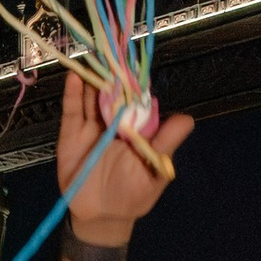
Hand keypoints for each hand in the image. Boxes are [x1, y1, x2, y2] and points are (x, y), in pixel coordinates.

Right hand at [56, 69, 191, 245]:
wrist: (102, 217)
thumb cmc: (133, 195)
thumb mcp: (154, 170)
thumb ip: (166, 143)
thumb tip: (188, 119)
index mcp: (136, 126)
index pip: (136, 97)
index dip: (135, 79)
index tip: (134, 58)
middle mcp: (114, 120)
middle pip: (112, 90)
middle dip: (111, 70)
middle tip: (110, 44)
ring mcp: (92, 126)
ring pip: (92, 95)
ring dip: (92, 75)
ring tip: (92, 52)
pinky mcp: (71, 135)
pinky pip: (73, 111)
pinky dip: (73, 93)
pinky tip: (76, 77)